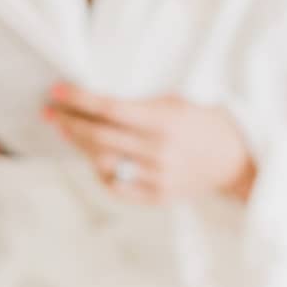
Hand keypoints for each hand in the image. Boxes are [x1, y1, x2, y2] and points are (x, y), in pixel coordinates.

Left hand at [43, 82, 256, 202]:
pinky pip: (116, 187)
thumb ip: (138, 105)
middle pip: (100, 137)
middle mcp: (159, 150)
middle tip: (50, 112)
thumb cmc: (201, 121)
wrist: (235, 158)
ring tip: (66, 130)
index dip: (80, 99)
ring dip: (79, 145)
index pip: (111, 108)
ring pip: (103, 162)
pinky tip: (90, 158)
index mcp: (165, 120)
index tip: (57, 90)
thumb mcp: (176, 101)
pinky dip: (99, 172)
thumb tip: (92, 102)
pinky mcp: (157, 196)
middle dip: (70, 122)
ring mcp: (157, 177)